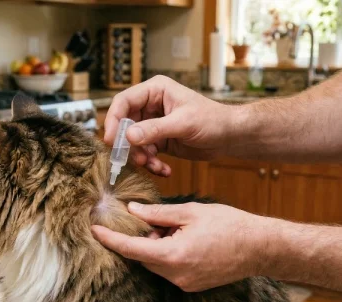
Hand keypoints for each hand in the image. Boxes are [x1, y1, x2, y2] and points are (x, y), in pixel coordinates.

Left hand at [90, 202, 271, 290]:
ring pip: (156, 263)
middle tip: (150, 218)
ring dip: (156, 246)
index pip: (130, 249)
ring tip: (176, 228)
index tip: (94, 230)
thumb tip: (132, 209)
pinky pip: (170, 270)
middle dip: (141, 238)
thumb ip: (158, 213)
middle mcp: (176, 275)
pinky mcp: (192, 286)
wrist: (261, 248)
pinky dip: (168, 254)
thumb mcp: (191, 212)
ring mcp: (184, 284)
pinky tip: (184, 239)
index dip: (110, 239)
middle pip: (143, 257)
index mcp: (173, 255)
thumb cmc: (230, 225)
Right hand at [103, 75, 233, 176]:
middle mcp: (151, 105)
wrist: (230, 136)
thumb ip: (155, 130)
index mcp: (155, 91)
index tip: (111, 141)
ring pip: (133, 142)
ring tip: (154, 166)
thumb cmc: (212, 120)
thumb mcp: (183, 124)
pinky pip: (145, 153)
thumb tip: (128, 136)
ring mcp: (153, 124)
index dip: (113, 120)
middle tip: (135, 159)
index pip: (124, 102)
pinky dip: (151, 163)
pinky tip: (164, 170)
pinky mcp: (159, 140)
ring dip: (141, 157)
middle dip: (129, 145)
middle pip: (124, 124)